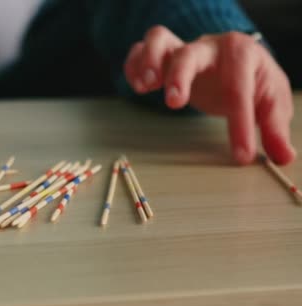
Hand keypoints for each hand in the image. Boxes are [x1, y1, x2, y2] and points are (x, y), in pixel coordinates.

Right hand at [124, 26, 295, 164]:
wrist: (240, 63)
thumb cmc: (254, 82)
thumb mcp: (272, 104)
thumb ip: (275, 129)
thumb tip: (283, 156)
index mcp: (242, 54)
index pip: (238, 89)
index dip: (240, 126)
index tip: (241, 156)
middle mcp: (210, 46)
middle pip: (189, 52)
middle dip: (179, 77)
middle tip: (174, 105)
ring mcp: (183, 48)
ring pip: (158, 39)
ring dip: (148, 62)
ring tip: (145, 87)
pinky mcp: (163, 57)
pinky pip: (139, 50)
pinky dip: (133, 66)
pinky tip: (137, 87)